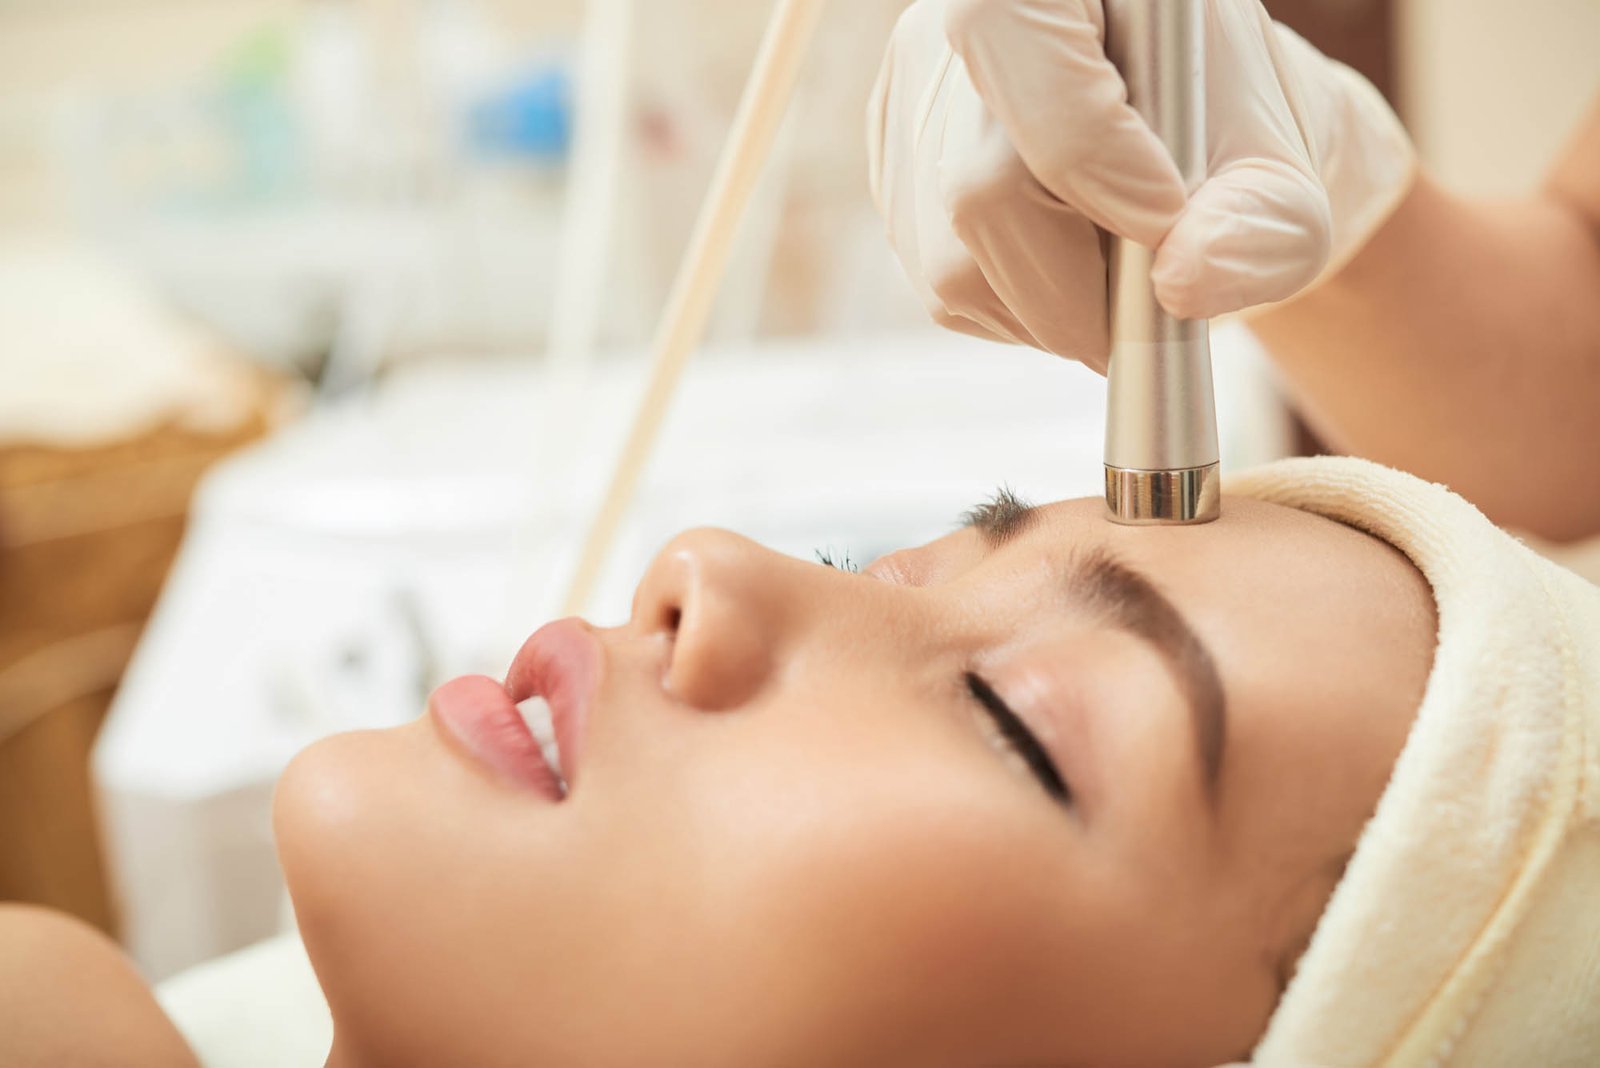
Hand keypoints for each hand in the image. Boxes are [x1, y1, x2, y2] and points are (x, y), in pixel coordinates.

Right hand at [867, 0, 1413, 369]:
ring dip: (1048, 308)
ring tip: (1119, 290)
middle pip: (981, 188)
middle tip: (1147, 322)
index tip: (1168, 230)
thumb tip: (1181, 284)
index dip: (1096, 163)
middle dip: (1074, 285)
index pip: (1028, 61)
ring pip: (950, 254)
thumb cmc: (1233, 139)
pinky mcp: (897, 171)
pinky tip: (1070, 273)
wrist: (1189, 137)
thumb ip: (1260, 226)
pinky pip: (938, 277)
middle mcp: (950, 17)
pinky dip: (1015, 306)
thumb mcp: (1282, 174)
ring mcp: (910, 100)